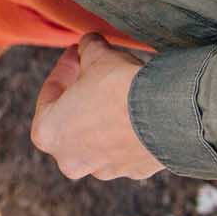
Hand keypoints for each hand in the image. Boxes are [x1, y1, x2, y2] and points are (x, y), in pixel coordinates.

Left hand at [30, 33, 163, 180]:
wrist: (168, 115)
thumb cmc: (118, 86)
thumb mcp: (96, 54)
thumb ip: (86, 49)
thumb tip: (89, 44)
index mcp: (47, 132)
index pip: (50, 92)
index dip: (65, 66)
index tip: (76, 52)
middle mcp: (71, 159)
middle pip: (72, 118)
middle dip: (82, 92)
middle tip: (93, 68)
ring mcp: (104, 170)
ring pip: (98, 136)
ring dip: (105, 112)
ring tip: (119, 86)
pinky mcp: (135, 171)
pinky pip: (126, 147)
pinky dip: (129, 129)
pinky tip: (139, 108)